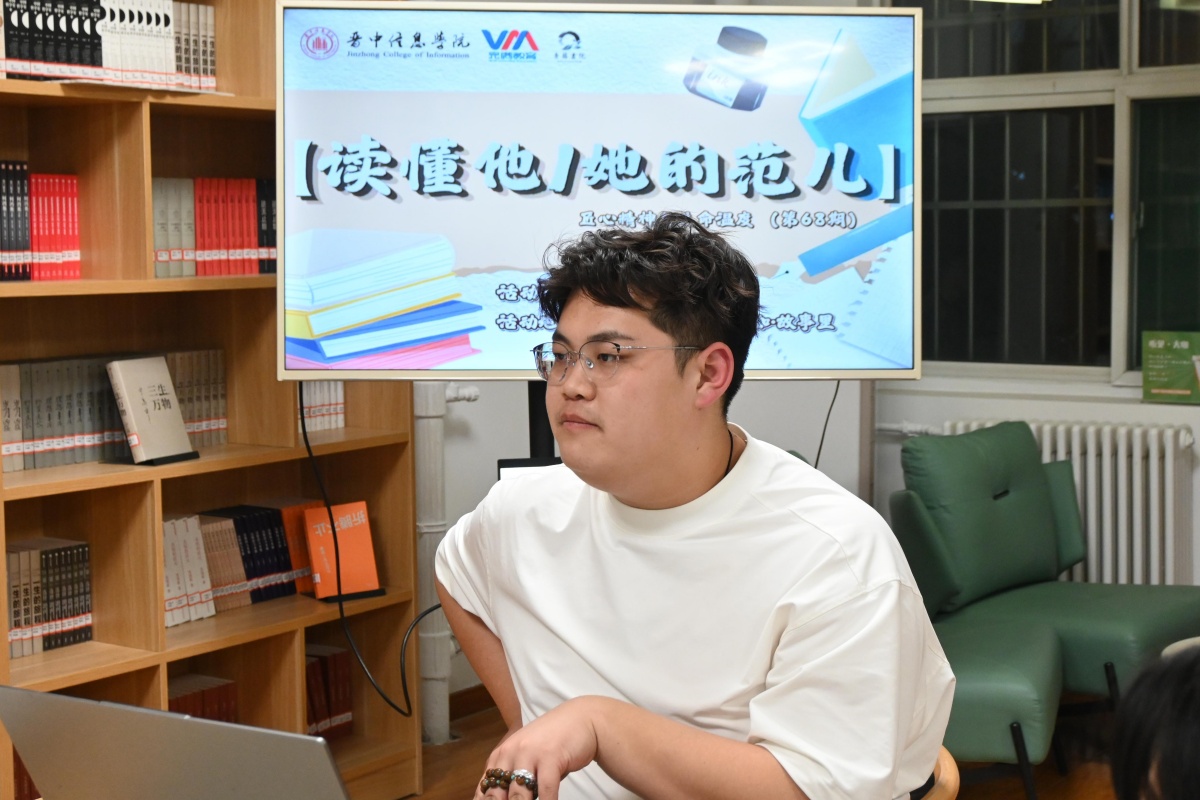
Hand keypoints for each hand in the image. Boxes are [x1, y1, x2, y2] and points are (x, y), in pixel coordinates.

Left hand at [475, 697, 601, 799]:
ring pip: (518, 796)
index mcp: (500, 756)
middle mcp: (510, 753)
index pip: (484, 791)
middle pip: (497, 796)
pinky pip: (545, 790)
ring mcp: (529, 753)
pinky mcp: (550, 756)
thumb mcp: (525, 758)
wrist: (581, 719)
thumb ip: (511, 779)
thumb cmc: (551, 744)